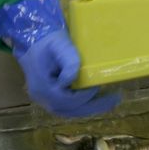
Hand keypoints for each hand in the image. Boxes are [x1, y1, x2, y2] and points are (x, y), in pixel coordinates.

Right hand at [0, 0, 119, 116]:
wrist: (33, 39)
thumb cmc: (48, 41)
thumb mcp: (60, 45)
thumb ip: (69, 62)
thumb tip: (72, 80)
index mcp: (43, 87)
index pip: (68, 100)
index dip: (85, 96)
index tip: (98, 85)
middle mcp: (41, 97)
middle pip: (69, 110)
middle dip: (93, 106)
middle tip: (115, 99)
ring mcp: (43, 98)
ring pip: (68, 110)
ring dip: (88, 107)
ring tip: (109, 101)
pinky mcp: (47, 96)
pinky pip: (65, 105)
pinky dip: (81, 105)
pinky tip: (94, 100)